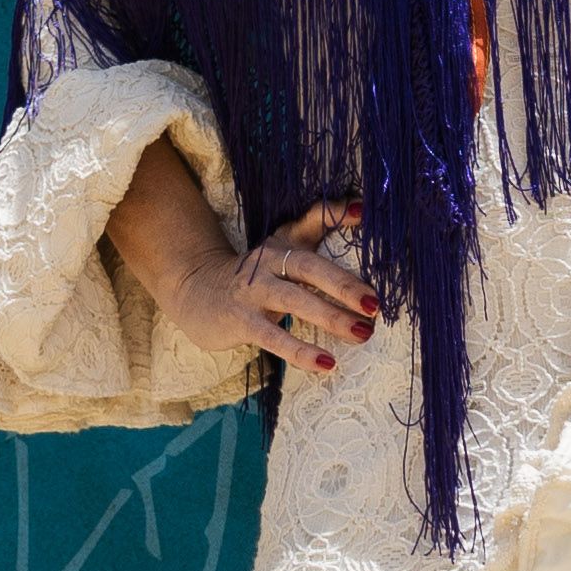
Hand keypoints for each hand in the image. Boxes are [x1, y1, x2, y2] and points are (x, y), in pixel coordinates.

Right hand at [169, 201, 380, 374]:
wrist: (196, 291)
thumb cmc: (255, 273)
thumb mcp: (281, 248)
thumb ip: (317, 226)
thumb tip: (361, 207)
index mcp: (282, 243)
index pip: (310, 222)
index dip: (334, 214)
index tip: (364, 211)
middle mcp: (268, 262)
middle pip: (308, 267)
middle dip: (343, 285)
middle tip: (374, 303)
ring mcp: (254, 292)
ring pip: (295, 302)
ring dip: (331, 318)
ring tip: (363, 333)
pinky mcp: (242, 321)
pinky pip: (275, 338)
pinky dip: (301, 351)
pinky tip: (327, 364)